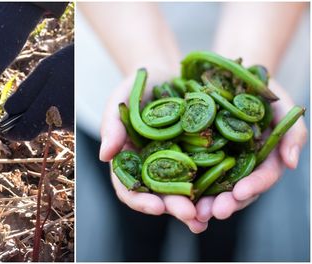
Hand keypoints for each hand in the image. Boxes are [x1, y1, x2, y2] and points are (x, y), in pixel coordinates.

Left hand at [3, 44, 73, 140]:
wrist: (105, 62)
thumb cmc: (73, 62)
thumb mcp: (45, 70)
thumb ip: (24, 93)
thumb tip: (8, 112)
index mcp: (49, 108)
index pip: (23, 132)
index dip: (11, 130)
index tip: (5, 126)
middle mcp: (62, 121)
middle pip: (35, 128)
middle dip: (29, 116)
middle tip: (36, 93)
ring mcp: (74, 125)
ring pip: (49, 124)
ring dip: (46, 111)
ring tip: (57, 89)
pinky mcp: (82, 125)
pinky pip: (62, 122)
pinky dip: (59, 112)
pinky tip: (66, 94)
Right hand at [99, 68, 208, 233]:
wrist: (165, 73)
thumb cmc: (136, 88)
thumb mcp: (119, 101)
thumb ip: (111, 126)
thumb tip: (104, 156)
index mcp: (131, 163)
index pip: (130, 189)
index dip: (141, 201)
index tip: (156, 206)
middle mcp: (154, 169)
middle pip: (162, 196)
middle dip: (176, 208)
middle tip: (191, 215)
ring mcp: (179, 163)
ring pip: (187, 192)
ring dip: (200, 206)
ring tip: (212, 213)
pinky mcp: (202, 155)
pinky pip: (211, 173)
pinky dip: (220, 185)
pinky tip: (233, 192)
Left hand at [195, 79, 307, 221]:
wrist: (226, 72)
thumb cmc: (260, 88)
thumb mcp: (281, 104)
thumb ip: (292, 132)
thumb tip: (292, 163)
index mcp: (262, 158)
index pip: (261, 177)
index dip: (253, 186)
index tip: (240, 193)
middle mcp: (239, 166)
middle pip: (234, 191)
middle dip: (225, 203)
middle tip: (212, 212)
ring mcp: (216, 162)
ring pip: (211, 189)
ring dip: (202, 203)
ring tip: (192, 213)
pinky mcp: (192, 154)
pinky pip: (187, 173)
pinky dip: (182, 186)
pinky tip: (172, 196)